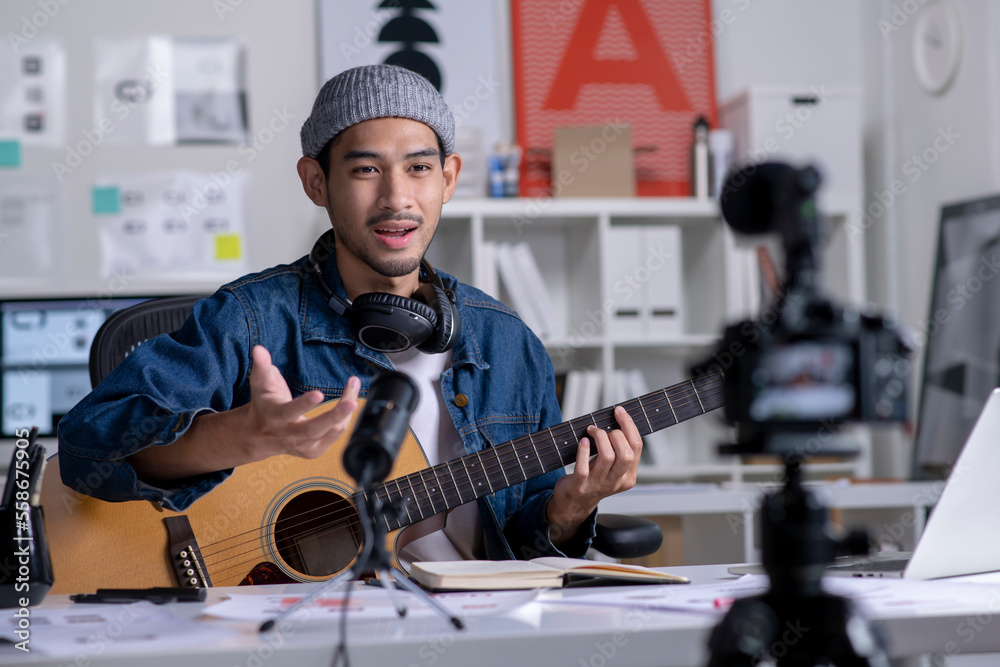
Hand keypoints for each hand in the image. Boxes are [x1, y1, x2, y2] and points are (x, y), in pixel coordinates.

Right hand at [242, 345, 359, 460]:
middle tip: (352, 403)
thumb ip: (261, 366)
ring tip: (353, 387)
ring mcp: (303, 446)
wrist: (260, 435)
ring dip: (346, 412)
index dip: (304, 404)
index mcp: (275, 417)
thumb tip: (259, 349)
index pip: (289, 412)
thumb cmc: (264, 405)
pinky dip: (345, 418)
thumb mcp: (260, 384)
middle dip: (334, 416)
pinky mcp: (314, 451)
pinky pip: (335, 434)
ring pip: (330, 431)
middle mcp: (289, 435)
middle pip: (314, 429)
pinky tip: (348, 402)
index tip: (319, 394)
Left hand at [546, 406, 641, 542]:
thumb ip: (618, 451)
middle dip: (616, 434)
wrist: (574, 503)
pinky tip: (583, 442)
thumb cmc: (593, 478)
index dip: (629, 425)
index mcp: (628, 476)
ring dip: (600, 438)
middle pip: (626, 454)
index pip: (636, 447)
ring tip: (592, 431)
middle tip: (603, 428)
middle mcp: (616, 482)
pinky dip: (583, 450)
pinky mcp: (580, 486)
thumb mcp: (612, 469)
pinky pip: (583, 467)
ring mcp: (598, 485)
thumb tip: (617, 420)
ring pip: (607, 457)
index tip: (619, 411)